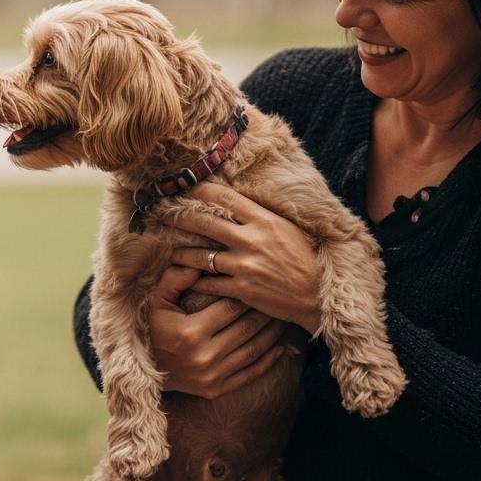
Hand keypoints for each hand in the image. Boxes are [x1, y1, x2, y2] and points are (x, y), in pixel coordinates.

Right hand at [148, 265, 289, 397]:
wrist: (144, 370)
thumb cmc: (152, 329)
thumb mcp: (157, 301)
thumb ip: (175, 279)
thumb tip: (197, 264)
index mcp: (191, 332)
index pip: (231, 308)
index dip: (248, 294)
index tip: (260, 284)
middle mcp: (205, 356)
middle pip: (247, 328)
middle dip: (266, 312)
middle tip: (279, 298)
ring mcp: (213, 376)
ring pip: (253, 351)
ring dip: (272, 334)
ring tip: (284, 318)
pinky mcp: (217, 390)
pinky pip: (250, 374)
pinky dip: (268, 361)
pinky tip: (280, 348)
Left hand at [164, 181, 323, 333]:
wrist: (319, 294)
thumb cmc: (306, 259)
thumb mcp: (287, 229)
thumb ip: (261, 217)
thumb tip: (237, 204)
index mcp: (264, 220)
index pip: (225, 197)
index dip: (200, 189)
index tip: (185, 186)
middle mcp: (251, 239)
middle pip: (205, 222)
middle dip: (179, 217)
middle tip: (162, 214)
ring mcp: (245, 265)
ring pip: (200, 255)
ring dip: (181, 254)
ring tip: (170, 254)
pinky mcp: (242, 289)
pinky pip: (209, 283)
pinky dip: (196, 282)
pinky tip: (187, 281)